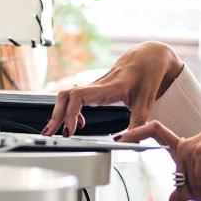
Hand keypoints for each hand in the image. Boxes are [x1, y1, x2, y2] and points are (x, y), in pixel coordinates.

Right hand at [42, 42, 183, 136]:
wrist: (150, 56)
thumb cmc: (148, 74)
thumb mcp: (146, 102)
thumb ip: (138, 124)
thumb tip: (131, 144)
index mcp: (108, 87)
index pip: (79, 96)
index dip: (70, 113)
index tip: (71, 130)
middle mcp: (97, 85)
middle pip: (65, 95)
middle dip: (56, 115)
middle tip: (50, 133)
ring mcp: (95, 86)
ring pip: (67, 95)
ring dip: (59, 112)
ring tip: (57, 130)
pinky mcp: (95, 88)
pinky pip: (75, 97)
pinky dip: (70, 110)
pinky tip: (78, 123)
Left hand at [119, 108, 200, 200]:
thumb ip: (194, 186)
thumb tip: (172, 199)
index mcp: (186, 146)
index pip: (155, 132)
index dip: (137, 133)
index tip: (119, 137)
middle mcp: (186, 144)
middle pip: (181, 181)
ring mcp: (193, 145)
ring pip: (191, 184)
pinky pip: (200, 180)